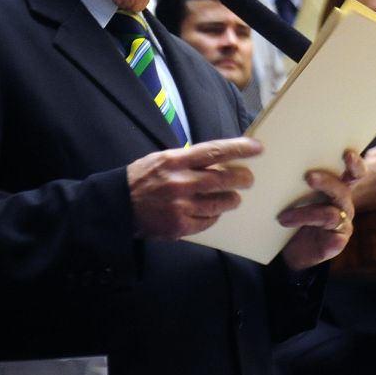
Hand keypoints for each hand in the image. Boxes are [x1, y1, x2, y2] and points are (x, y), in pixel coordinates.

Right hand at [127, 137, 261, 238]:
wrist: (118, 206)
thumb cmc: (143, 179)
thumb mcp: (163, 159)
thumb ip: (190, 159)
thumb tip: (222, 160)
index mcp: (176, 161)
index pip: (214, 151)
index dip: (239, 149)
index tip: (258, 148)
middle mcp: (180, 183)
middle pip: (223, 179)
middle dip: (242, 179)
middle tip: (249, 179)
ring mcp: (180, 206)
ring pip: (220, 203)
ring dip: (231, 199)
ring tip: (234, 197)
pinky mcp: (179, 227)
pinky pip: (208, 221)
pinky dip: (214, 216)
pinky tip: (214, 211)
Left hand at [278, 149, 362, 270]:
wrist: (288, 251)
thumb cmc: (292, 216)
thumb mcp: (293, 195)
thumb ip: (296, 179)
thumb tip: (281, 157)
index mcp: (338, 187)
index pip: (353, 172)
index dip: (355, 163)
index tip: (347, 153)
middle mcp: (343, 203)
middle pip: (343, 189)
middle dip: (327, 182)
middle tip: (308, 176)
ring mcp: (343, 223)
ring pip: (330, 212)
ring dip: (305, 212)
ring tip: (283, 216)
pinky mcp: (338, 241)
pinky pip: (324, 231)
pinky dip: (304, 223)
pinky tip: (285, 223)